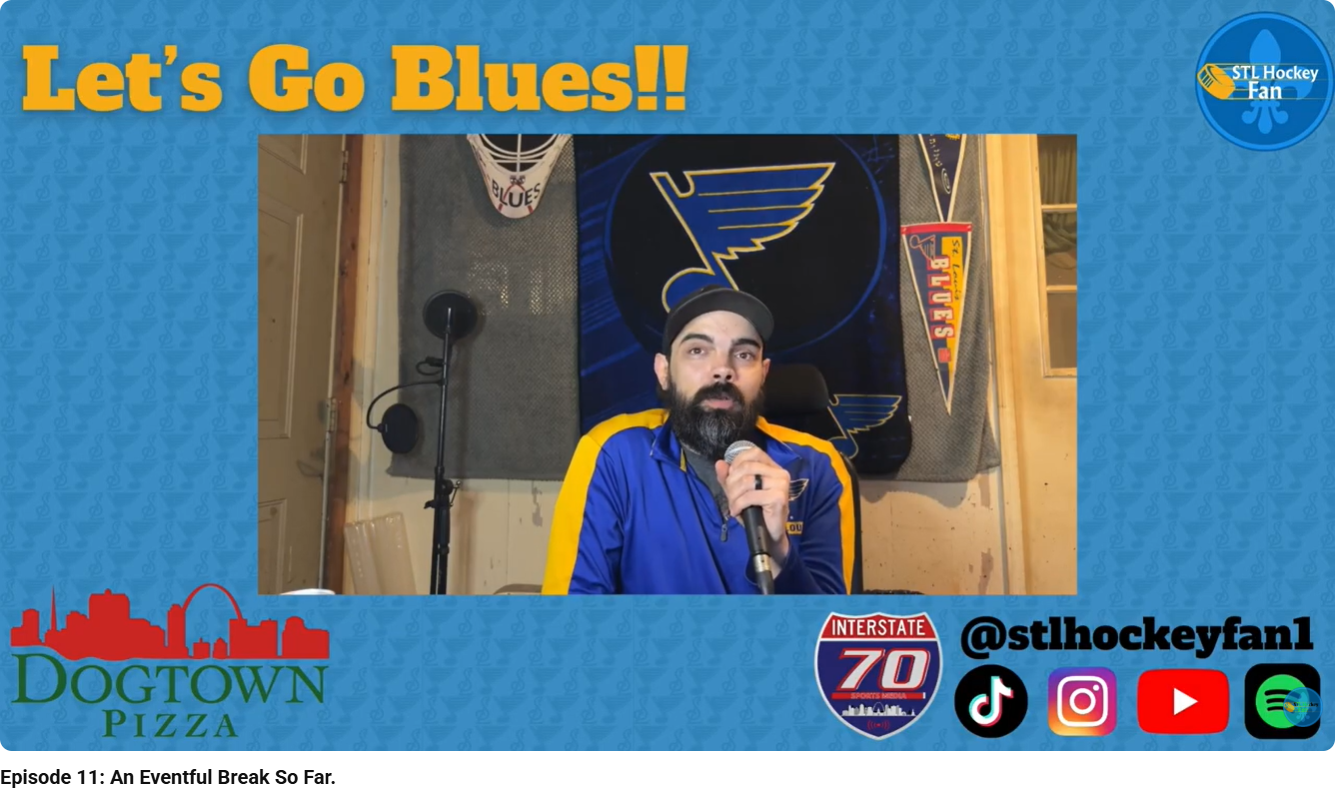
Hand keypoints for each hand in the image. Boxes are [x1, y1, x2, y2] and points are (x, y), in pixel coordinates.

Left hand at [715, 448, 790, 569]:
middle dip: (732, 484)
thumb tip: (719, 464)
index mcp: (773, 467)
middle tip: (730, 498)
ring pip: (747, 481)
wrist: (768, 535)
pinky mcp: (779, 497)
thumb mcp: (739, 492)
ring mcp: (781, 485)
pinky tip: (737, 511)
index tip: (731, 479)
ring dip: (734, 496)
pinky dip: (738, 504)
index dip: (737, 463)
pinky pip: (750, 496)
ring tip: (734, 506)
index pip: (753, 453)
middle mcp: (780, 473)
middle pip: (746, 468)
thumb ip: (729, 478)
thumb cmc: (756, 512)